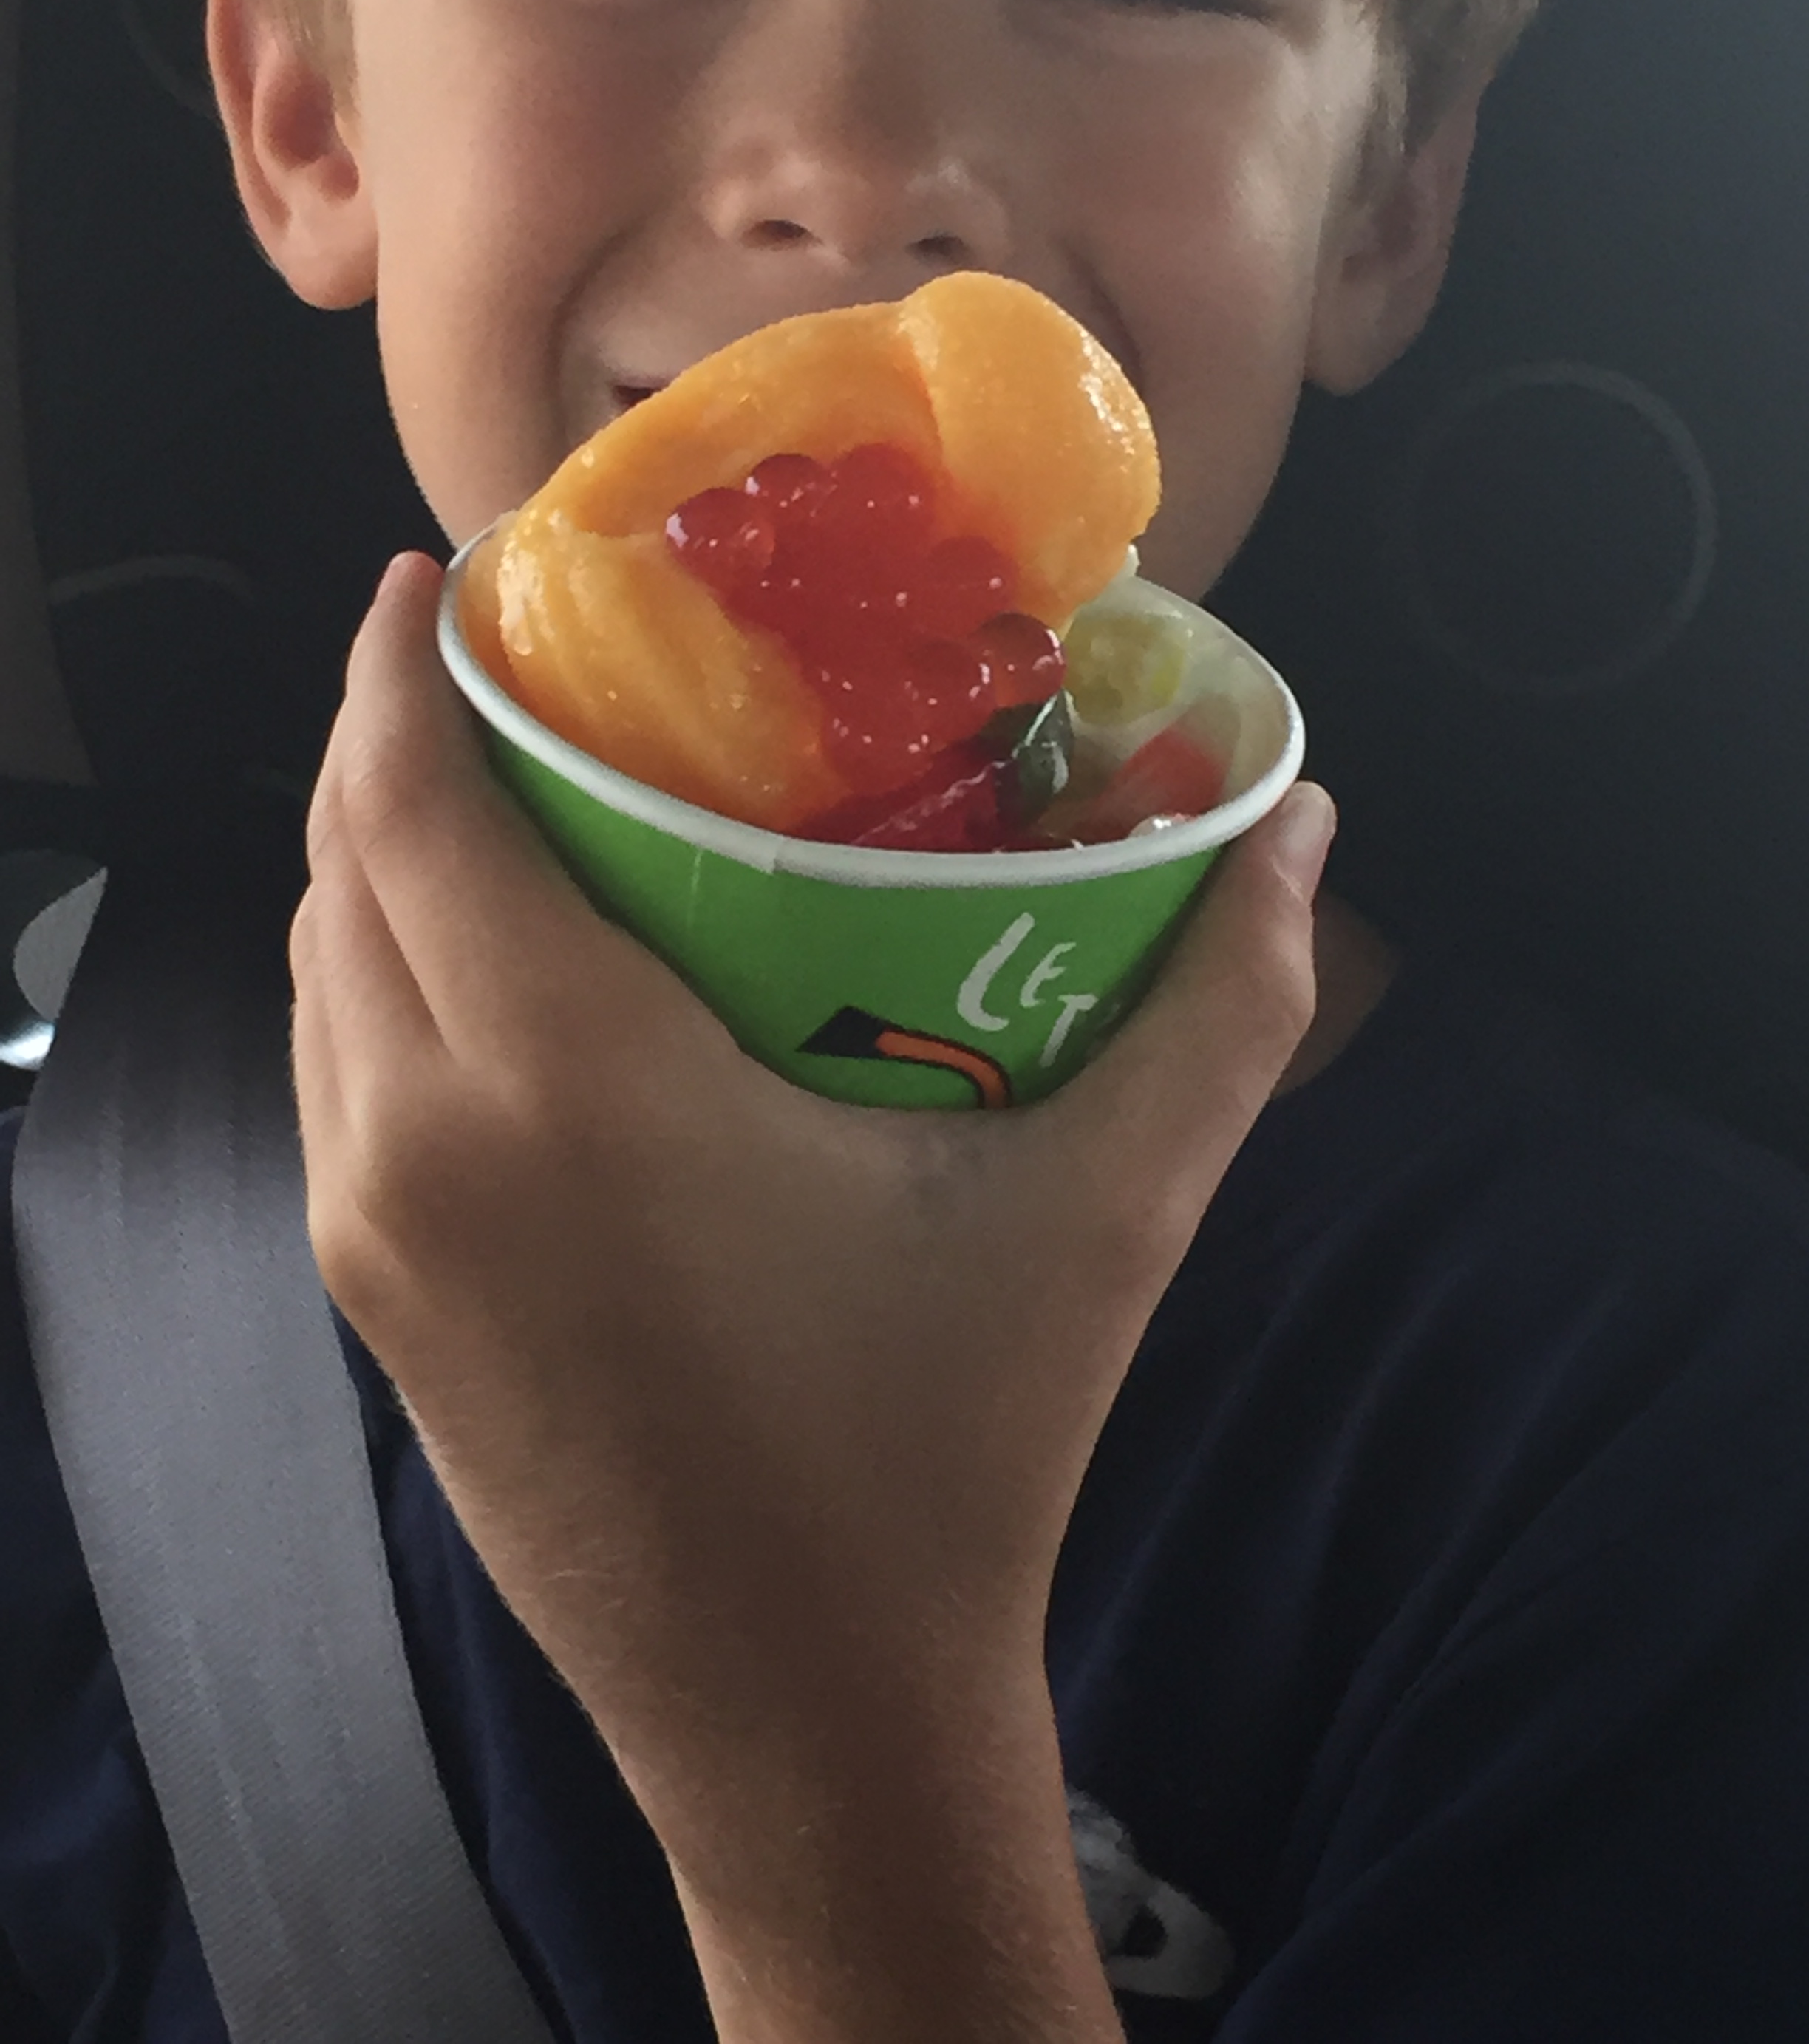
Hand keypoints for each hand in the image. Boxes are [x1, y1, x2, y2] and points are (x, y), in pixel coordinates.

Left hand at [292, 553, 1332, 2029]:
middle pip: (341, 866)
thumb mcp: (1101, 1216)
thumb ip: (1218, 1005)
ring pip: (320, 975)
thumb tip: (1299, 823)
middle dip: (389, 735)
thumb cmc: (950, 1454)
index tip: (444, 568)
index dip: (396, 663)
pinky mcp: (373, 1314)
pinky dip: (374, 975)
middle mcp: (416, 1146)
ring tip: (496, 785)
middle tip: (511, 658)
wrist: (812, 1721)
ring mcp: (370, 1240)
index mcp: (559, 1086)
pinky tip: (485, 966)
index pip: (406, 804)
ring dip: (374, 854)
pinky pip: (333, 1076)